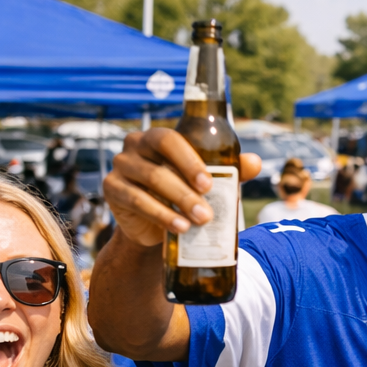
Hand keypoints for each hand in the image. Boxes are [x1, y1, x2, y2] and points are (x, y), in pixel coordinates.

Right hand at [101, 128, 262, 247]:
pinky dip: (160, 216)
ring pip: (149, 184)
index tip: (208, 184)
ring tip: (198, 222)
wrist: (154, 223)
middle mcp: (134, 147)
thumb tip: (255, 162)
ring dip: (176, 205)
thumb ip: (230, 169)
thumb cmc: (183, 191)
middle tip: (207, 213)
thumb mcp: (206, 181)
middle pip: (159, 165)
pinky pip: (136, 201)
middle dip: (186, 190)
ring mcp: (120, 168)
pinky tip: (179, 228)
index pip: (169, 140)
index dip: (188, 160)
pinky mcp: (112, 190)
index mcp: (156, 137)